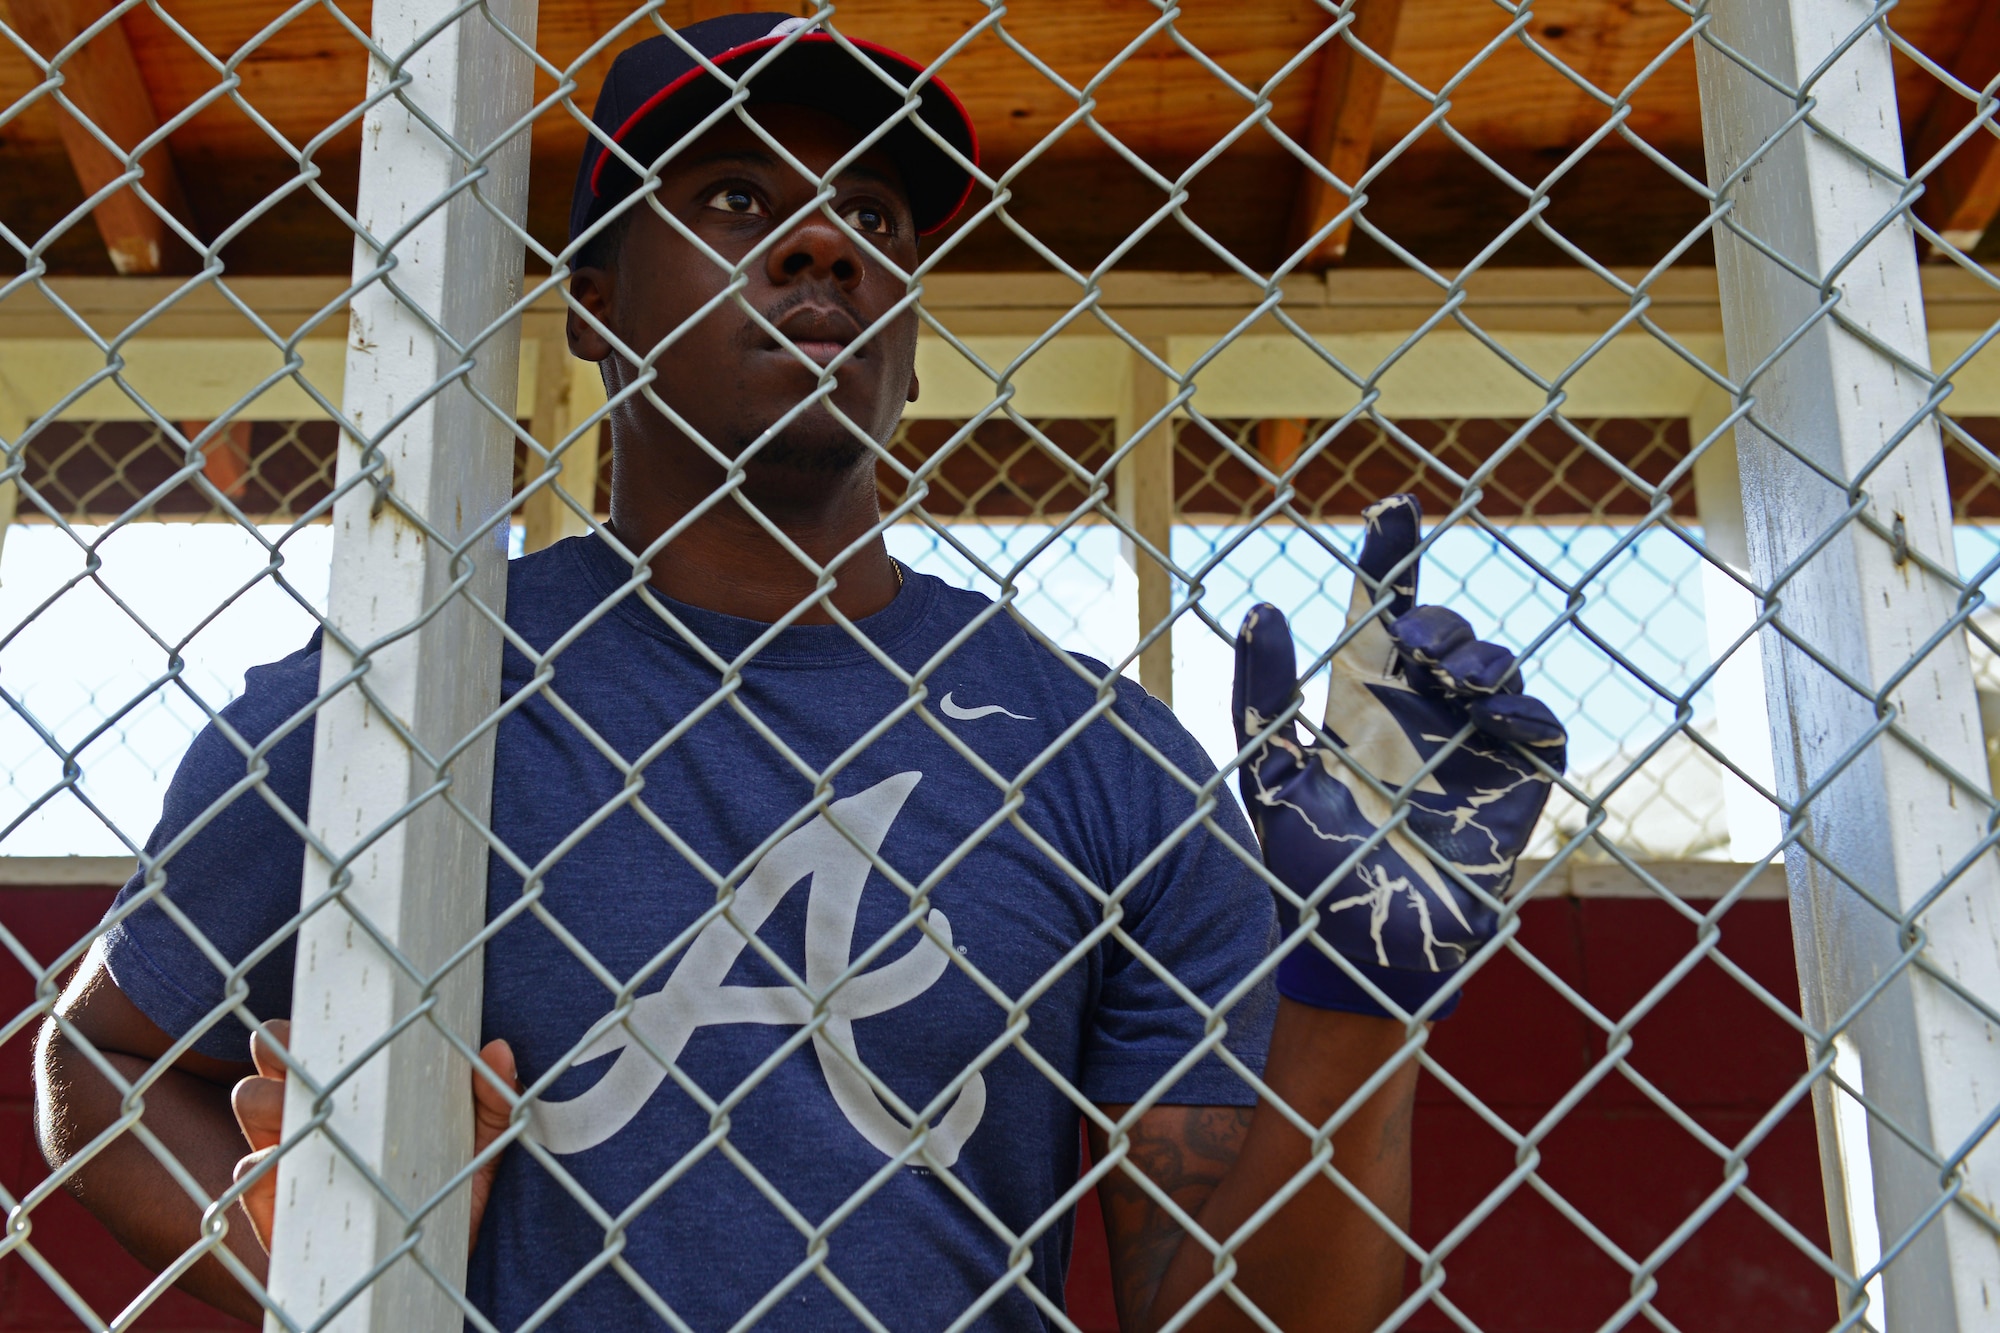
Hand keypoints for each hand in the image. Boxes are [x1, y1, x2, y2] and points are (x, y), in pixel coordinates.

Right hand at [230, 1021, 521, 1251]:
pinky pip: (247, 1172)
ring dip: (273, 1102)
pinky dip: (267, 1161)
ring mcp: (285, 1161)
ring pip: (251, 1106)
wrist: (424, 1277)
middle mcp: (307, 1121)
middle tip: (311, 1061)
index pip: (305, 1044)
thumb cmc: (445, 1200)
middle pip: (267, 1064)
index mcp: (348, 1095)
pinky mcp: (271, 1206)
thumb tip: (497, 1047)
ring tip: (315, 1112)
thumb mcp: (478, 1149)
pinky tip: (304, 1164)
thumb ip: (491, 1102)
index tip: (317, 1021)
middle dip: (277, 1053)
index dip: (298, 1026)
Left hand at [1232, 494, 1565, 982]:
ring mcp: (1473, 744)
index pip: (1381, 611)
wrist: (1361, 949)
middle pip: (1447, 631)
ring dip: (1478, 656)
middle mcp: (1422, 712)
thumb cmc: (1308, 867)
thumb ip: (1262, 696)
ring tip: (1447, 680)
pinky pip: (1536, 724)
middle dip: (1439, 623)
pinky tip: (1490, 716)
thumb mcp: (1271, 775)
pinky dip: (1520, 709)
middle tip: (1414, 647)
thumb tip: (1261, 608)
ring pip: (1497, 664)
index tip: (1395, 504)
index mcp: (1362, 701)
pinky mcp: (1515, 782)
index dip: (1391, 556)